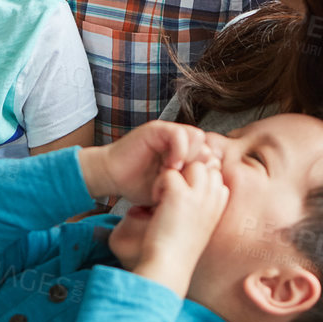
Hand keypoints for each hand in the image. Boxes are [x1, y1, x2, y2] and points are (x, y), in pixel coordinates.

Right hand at [81, 121, 216, 205]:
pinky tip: (171, 165)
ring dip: (191, 156)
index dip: (205, 173)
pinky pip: (179, 134)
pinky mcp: (157, 129)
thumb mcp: (169, 190)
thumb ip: (187, 186)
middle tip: (186, 180)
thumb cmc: (138, 186)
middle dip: (199, 166)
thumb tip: (211, 192)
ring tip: (177, 172)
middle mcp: (180, 142)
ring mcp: (169, 134)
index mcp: (185, 155)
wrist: (111, 178)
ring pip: (197, 137)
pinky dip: (179, 150)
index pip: (210, 158)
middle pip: (208, 147)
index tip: (194, 187)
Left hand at [139, 160, 227, 269]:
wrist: (170, 267)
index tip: (183, 196)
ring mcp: (199, 196)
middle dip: (187, 174)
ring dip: (175, 176)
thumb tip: (189, 195)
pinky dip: (159, 184)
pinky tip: (155, 202)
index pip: (217, 177)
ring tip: (163, 197)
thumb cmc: (178, 253)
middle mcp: (213, 199)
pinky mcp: (180, 195)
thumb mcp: (199, 228)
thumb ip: (201, 209)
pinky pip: (170, 174)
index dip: (199, 180)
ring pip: (192, 166)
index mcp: (218, 207)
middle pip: (206, 167)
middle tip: (171, 194)